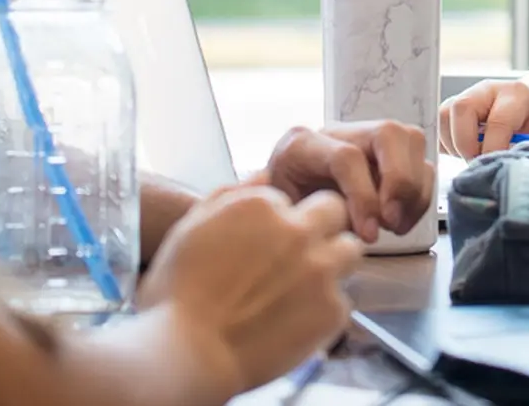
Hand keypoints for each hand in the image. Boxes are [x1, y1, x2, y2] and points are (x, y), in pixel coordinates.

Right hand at [140, 187, 363, 397]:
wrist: (188, 355)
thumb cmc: (178, 295)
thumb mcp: (191, 228)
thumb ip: (230, 194)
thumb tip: (262, 174)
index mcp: (262, 205)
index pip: (293, 198)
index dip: (281, 220)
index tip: (268, 242)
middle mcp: (298, 231)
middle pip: (334, 212)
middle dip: (322, 227)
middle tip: (300, 254)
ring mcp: (320, 270)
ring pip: (350, 251)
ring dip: (333, 263)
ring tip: (304, 287)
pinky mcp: (332, 311)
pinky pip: (342, 301)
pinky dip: (323, 309)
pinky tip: (294, 321)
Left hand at [263, 122, 431, 242]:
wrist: (282, 201)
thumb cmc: (284, 212)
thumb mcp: (287, 216)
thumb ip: (321, 217)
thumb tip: (362, 227)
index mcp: (303, 145)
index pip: (347, 157)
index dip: (363, 197)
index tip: (368, 234)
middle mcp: (339, 132)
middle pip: (388, 133)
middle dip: (400, 181)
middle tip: (391, 221)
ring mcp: (367, 136)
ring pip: (412, 140)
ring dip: (414, 190)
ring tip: (395, 225)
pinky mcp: (389, 152)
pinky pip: (422, 162)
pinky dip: (419, 195)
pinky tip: (400, 219)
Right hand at [439, 80, 528, 160]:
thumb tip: (513, 168)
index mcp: (516, 95)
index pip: (497, 120)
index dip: (493, 149)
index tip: (495, 168)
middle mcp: (487, 91)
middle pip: (461, 107)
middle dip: (466, 144)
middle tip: (477, 164)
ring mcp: (467, 98)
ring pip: (444, 116)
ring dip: (453, 145)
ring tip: (473, 159)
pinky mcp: (453, 111)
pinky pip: (437, 128)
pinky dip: (446, 147)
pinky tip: (464, 154)